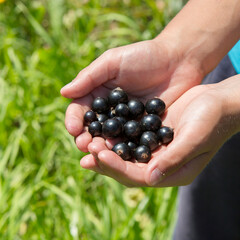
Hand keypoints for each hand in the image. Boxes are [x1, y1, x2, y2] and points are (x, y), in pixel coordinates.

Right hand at [61, 39, 202, 152]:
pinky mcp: (144, 131)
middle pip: (92, 128)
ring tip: (99, 154)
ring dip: (103, 148)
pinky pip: (132, 142)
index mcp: (97, 94)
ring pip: (110, 139)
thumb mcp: (113, 61)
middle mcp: (109, 111)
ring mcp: (126, 123)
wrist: (179, 60)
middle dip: (86, 138)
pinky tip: (122, 157)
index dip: (74, 120)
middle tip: (84, 146)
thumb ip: (89, 77)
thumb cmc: (144, 56)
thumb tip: (63, 92)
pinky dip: (126, 150)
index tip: (73, 129)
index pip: (80, 110)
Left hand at [82, 78, 239, 186]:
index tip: (98, 155)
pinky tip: (96, 129)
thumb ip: (173, 158)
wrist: (218, 101)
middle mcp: (159, 165)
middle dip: (104, 160)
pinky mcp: (148, 135)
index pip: (138, 176)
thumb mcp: (195, 138)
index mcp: (171, 172)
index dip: (116, 167)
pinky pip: (125, 139)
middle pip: (125, 168)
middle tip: (85, 149)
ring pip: (122, 155)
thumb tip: (150, 178)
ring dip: (103, 149)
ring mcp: (152, 151)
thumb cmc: (212, 119)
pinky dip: (111, 136)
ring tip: (84, 142)